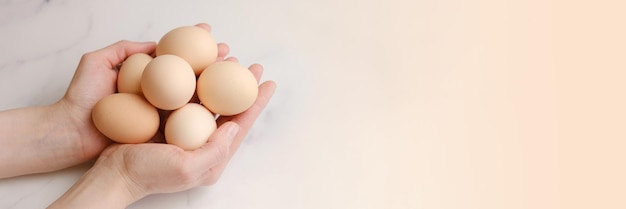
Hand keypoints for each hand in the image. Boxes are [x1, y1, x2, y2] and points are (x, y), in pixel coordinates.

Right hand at [49, 63, 275, 207]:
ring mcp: (185, 132)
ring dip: (219, 80)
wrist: (111, 174)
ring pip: (208, 100)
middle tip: (251, 66)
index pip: (240, 125)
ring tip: (229, 60)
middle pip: (228, 109)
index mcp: (212, 156)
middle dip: (242, 87)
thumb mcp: (186, 167)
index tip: (268, 82)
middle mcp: (202, 143)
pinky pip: (186, 99)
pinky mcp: (168, 123)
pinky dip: (194, 82)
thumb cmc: (147, 174)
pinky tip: (199, 67)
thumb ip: (215, 149)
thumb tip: (234, 125)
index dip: (255, 103)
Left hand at [56, 23, 232, 162]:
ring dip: (216, 86)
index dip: (194, 44)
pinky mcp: (159, 131)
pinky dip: (203, 113)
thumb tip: (156, 45)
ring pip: (193, 97)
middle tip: (231, 55)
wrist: (71, 132)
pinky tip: (220, 105)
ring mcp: (159, 112)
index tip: (210, 33)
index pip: (175, 56)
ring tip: (234, 75)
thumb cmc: (81, 97)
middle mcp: (156, 93)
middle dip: (214, 63)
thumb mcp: (97, 61)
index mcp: (146, 75)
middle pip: (191, 75)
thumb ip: (125, 49)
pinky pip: (184, 121)